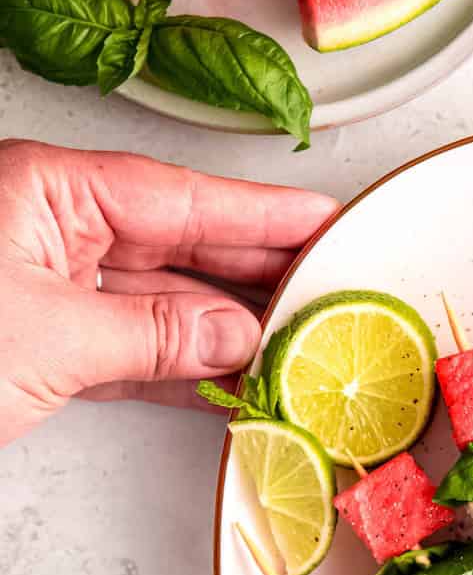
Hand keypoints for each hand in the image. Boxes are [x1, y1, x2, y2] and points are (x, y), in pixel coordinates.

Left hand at [0, 138, 336, 444]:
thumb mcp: (53, 337)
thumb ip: (152, 334)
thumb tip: (234, 334)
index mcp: (45, 193)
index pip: (175, 197)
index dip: (257, 212)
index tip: (320, 219)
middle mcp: (50, 232)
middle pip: (177, 245)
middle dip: (253, 270)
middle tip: (326, 281)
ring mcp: (49, 290)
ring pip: (159, 304)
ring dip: (224, 332)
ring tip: (294, 341)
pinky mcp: (47, 350)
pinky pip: (133, 352)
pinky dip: (181, 372)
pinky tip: (234, 381)